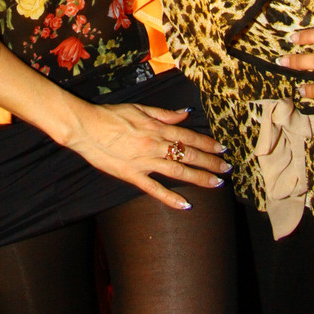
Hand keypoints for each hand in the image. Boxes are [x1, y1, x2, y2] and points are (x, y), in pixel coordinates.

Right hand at [67, 101, 230, 209]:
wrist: (86, 127)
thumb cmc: (111, 115)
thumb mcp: (140, 109)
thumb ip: (164, 114)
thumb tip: (185, 114)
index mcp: (157, 128)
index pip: (189, 136)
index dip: (207, 143)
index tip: (222, 148)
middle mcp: (155, 145)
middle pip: (188, 154)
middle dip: (210, 162)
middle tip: (227, 169)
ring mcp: (144, 162)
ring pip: (178, 171)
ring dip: (199, 178)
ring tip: (216, 184)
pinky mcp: (132, 176)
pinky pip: (154, 189)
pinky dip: (171, 198)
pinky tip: (186, 205)